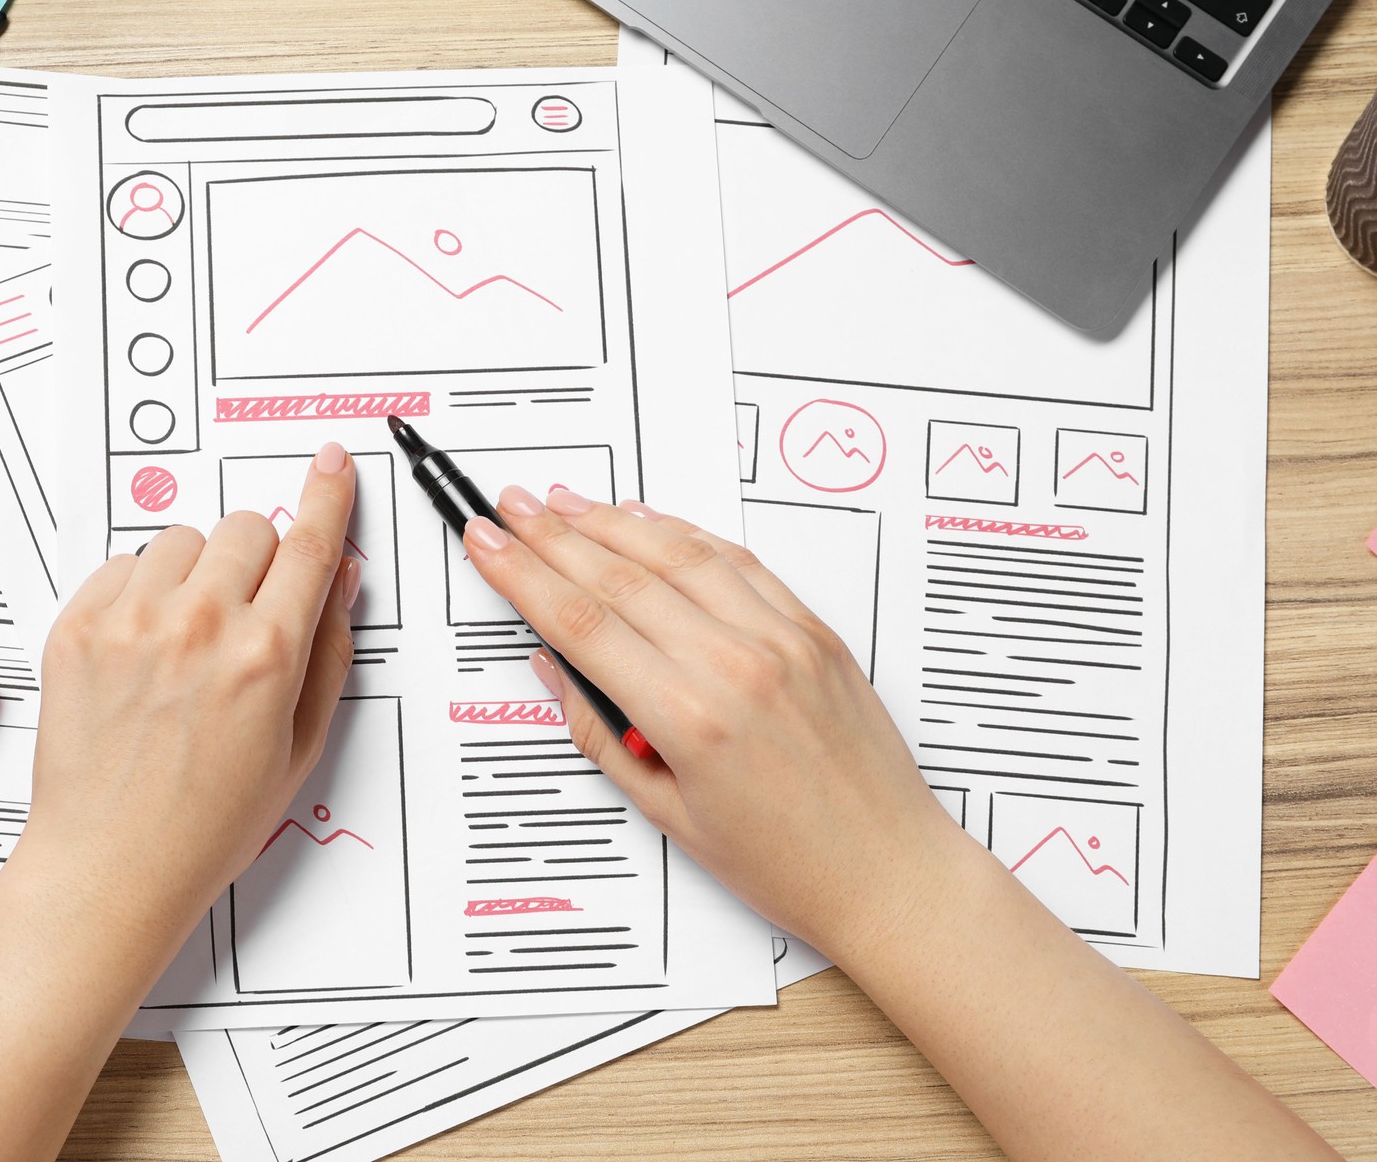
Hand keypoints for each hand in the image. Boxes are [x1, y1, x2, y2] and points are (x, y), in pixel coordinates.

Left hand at [28, 443, 361, 957]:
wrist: (112, 864)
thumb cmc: (205, 822)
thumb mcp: (298, 745)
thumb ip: (327, 651)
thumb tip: (339, 581)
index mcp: (264, 655)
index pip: (310, 544)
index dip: (328, 495)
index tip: (332, 465)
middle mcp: (199, 626)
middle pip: (248, 527)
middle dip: (259, 558)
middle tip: (247, 611)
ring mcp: (132, 623)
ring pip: (183, 538)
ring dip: (196, 572)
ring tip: (187, 638)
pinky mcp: (77, 628)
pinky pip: (121, 565)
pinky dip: (139, 591)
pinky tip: (145, 648)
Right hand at [465, 486, 963, 959]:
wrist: (889, 873)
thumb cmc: (790, 864)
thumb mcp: (669, 815)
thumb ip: (602, 735)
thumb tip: (558, 672)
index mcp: (691, 718)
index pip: (581, 623)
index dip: (523, 575)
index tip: (487, 545)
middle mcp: (737, 665)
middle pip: (619, 577)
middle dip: (552, 535)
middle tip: (509, 508)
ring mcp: (781, 640)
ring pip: (678, 554)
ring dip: (611, 521)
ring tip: (562, 502)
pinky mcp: (814, 631)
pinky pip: (739, 562)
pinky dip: (686, 533)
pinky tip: (648, 520)